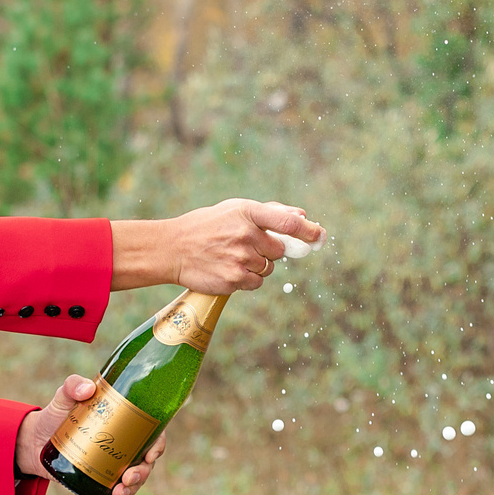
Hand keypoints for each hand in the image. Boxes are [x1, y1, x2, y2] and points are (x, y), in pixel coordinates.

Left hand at [16, 374, 167, 494]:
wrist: (35, 440)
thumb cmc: (55, 414)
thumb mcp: (64, 397)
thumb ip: (73, 385)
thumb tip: (87, 389)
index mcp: (125, 424)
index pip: (152, 434)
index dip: (158, 446)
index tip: (151, 455)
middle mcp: (125, 446)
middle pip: (146, 462)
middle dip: (142, 474)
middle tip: (127, 478)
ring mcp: (114, 466)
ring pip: (134, 481)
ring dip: (132, 490)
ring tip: (117, 494)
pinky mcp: (101, 481)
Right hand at [111, 199, 324, 292]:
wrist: (173, 248)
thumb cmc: (207, 226)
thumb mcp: (235, 210)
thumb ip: (271, 213)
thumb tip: (303, 217)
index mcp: (247, 212)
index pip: (287, 223)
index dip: (309, 231)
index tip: (320, 237)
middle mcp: (245, 234)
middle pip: (279, 250)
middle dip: (269, 251)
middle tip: (248, 247)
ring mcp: (239, 258)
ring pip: (268, 268)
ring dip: (257, 266)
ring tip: (232, 257)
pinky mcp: (233, 279)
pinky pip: (256, 283)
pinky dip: (247, 280)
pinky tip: (228, 269)